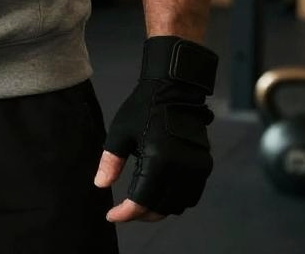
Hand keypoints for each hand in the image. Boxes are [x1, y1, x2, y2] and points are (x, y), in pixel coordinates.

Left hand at [93, 35, 217, 221]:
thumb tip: (100, 185)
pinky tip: (159, 192)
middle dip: (140, 214)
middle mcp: (181, 169)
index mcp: (158, 160)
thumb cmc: (142, 107)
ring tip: (140, 202)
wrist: (173, 89)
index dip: (126, 214)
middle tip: (124, 210)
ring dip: (159, 209)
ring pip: (178, 206)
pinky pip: (191, 195)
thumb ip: (110, 161)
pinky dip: (175, 200)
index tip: (112, 216)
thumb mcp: (120, 132)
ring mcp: (196, 169)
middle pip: (161, 208)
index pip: (142, 201)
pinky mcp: (204, 166)